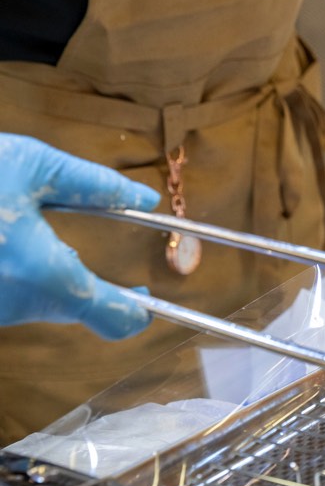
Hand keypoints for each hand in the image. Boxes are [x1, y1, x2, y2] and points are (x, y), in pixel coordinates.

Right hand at [0, 135, 160, 338]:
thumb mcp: (30, 165)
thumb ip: (93, 183)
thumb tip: (143, 195)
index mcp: (45, 274)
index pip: (116, 320)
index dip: (140, 312)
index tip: (148, 298)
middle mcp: (18, 305)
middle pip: (75, 306)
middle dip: (87, 282)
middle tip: (83, 247)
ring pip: (36, 300)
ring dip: (39, 271)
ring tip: (12, 228)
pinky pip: (4, 296)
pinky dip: (9, 273)